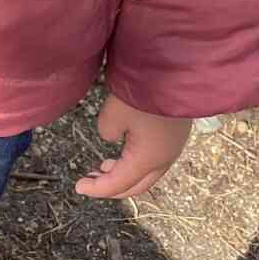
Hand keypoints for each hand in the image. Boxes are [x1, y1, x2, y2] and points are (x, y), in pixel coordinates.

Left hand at [74, 95, 192, 199]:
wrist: (179, 70)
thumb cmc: (145, 92)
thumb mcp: (114, 112)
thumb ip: (107, 130)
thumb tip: (112, 136)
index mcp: (148, 159)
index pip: (119, 184)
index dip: (97, 189)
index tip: (79, 186)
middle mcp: (165, 159)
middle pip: (136, 185)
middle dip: (112, 187)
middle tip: (91, 182)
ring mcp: (174, 147)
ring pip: (147, 173)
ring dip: (125, 174)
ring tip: (103, 167)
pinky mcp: (177, 134)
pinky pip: (155, 159)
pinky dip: (136, 163)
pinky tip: (124, 151)